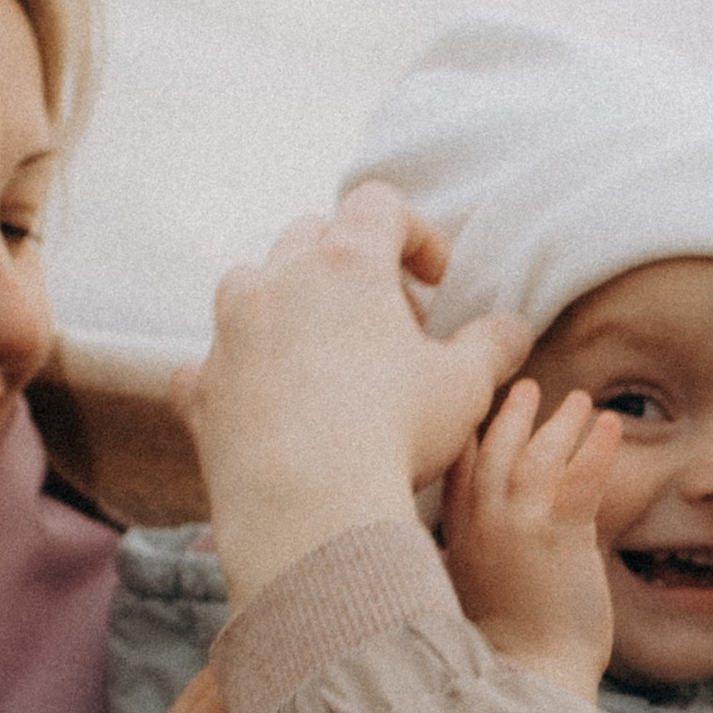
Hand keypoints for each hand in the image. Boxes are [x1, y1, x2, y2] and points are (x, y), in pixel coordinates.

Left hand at [174, 186, 529, 601]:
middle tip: (388, 326)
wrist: (307, 507)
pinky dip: (234, 373)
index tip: (435, 281)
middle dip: (351, 269)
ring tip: (322, 355)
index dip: (414, 234)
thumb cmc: (395, 433)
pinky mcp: (201, 389)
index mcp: (346, 264)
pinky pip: (206, 364)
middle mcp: (278, 281)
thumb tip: (511, 329)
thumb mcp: (467, 387)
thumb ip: (492, 346)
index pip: (379, 206)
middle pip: (310, 237)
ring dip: (284, 305)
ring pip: (248, 285)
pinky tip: (261, 402)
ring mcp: (230, 333)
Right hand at [440, 378, 623, 697]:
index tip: (479, 414)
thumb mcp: (478, 596)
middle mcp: (480, 523)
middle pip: (491, 448)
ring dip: (560, 421)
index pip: (454, 470)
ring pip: (537, 453)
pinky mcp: (558, 535)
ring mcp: (518, 525)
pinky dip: (597, 447)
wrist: (530, 679)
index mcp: (455, 539)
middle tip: (526, 389)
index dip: (468, 436)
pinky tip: (610, 426)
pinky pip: (580, 476)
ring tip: (578, 399)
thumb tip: (499, 546)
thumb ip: (485, 557)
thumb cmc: (510, 652)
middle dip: (511, 414)